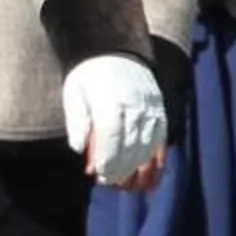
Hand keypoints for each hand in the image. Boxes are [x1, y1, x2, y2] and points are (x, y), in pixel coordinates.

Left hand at [62, 54, 167, 189]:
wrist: (115, 51)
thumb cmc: (88, 77)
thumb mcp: (74, 93)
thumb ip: (77, 121)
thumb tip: (78, 148)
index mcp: (110, 100)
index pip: (111, 136)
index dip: (107, 159)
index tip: (100, 175)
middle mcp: (134, 105)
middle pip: (130, 144)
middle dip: (121, 168)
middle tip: (109, 183)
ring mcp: (150, 108)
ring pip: (147, 145)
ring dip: (139, 168)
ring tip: (127, 184)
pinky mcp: (159, 110)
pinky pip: (161, 139)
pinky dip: (157, 160)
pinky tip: (151, 176)